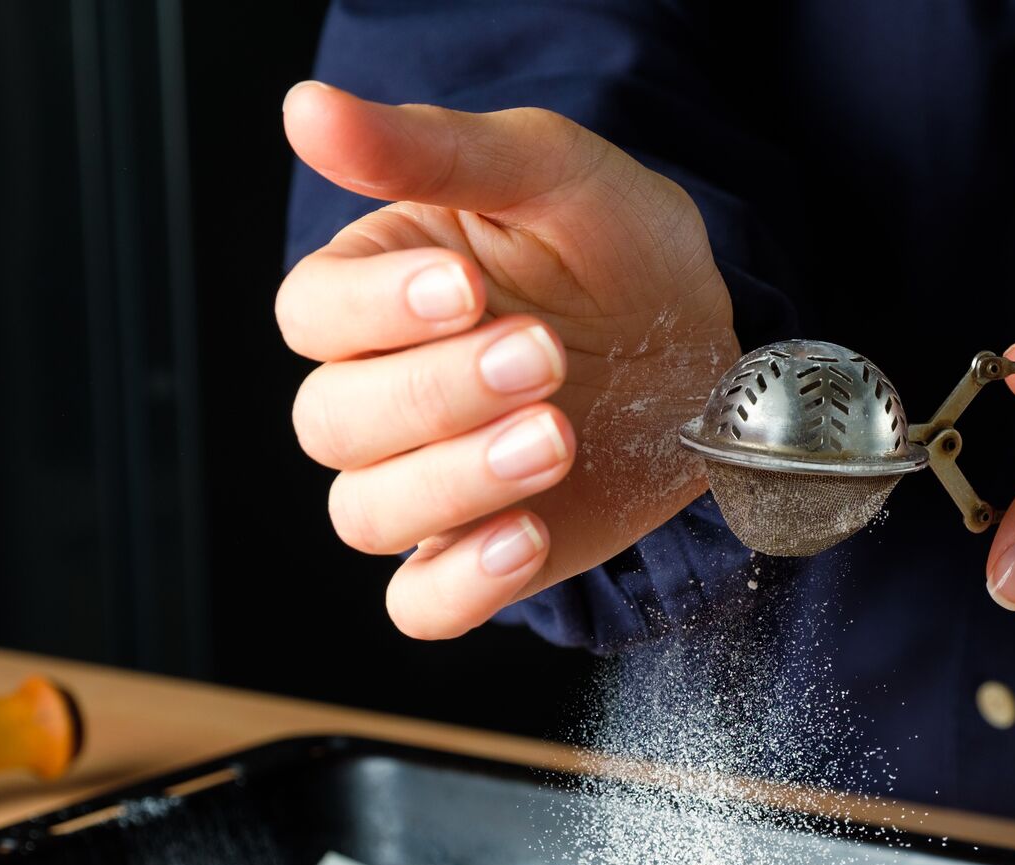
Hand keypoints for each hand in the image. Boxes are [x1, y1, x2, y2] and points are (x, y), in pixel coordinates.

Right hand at [277, 82, 738, 638]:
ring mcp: (425, 483)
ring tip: (556, 438)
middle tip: (545, 356)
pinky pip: (421, 604)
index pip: (311, 315)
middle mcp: (380, 393)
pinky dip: (460, 585)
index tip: (468, 289)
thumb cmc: (619, 251)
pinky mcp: (477, 555)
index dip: (374, 311)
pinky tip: (524, 537)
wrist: (706, 350)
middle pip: (332, 422)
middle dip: (438, 395)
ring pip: (367, 514)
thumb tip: (307, 110)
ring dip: (456, 483)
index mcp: (375, 290)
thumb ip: (432, 151)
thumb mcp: (550, 173)